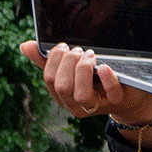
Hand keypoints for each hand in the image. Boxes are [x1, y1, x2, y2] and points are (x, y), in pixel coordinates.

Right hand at [20, 40, 151, 120]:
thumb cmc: (94, 80)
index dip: (55, 59)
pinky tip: (104, 67)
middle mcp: (76, 105)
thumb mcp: (71, 70)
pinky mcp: (117, 101)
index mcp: (62, 96)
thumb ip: (48, 60)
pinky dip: (107, 79)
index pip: (49, 78)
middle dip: (69, 62)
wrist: (126, 95)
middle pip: (62, 86)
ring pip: (81, 94)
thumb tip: (25, 45)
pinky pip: (111, 93)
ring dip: (84, 69)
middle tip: (80, 51)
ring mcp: (96, 106)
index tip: (64, 46)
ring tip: (91, 56)